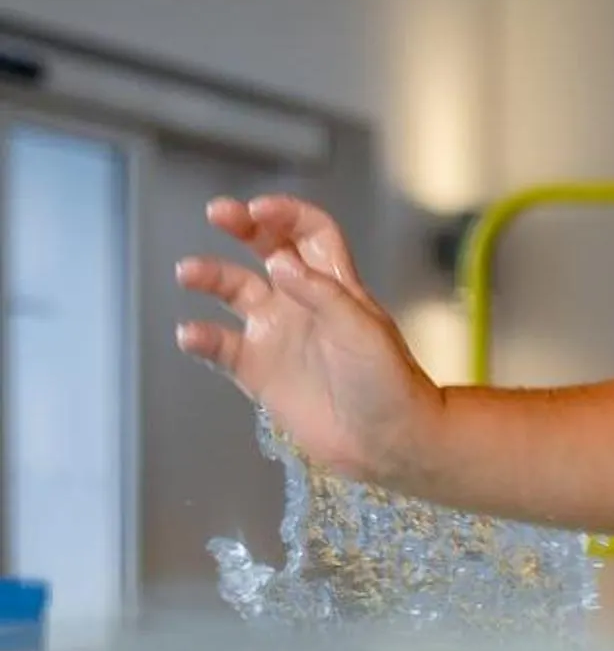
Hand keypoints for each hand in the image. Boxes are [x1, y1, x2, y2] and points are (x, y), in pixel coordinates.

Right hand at [175, 196, 437, 484]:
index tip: (259, 210)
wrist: (386, 441)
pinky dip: (202, 339)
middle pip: (268, 248)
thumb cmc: (387, 382)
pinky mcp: (259, 371)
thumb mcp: (361, 328)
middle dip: (243, 226)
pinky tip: (189, 334)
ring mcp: (278, 334)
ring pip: (234, 291)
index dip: (287, 214)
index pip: (310, 233)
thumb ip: (320, 293)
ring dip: (211, 277)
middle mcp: (302, 301)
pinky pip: (221, 347)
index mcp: (336, 284)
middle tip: (218, 213)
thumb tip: (279, 262)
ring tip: (189, 272)